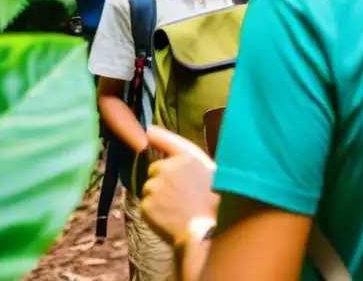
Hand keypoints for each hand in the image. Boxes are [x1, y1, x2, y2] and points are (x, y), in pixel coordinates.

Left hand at [140, 125, 219, 246]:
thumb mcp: (210, 172)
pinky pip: (147, 205)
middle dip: (162, 178)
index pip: (163, 137)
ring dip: (158, 195)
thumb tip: (174, 159)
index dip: (153, 134)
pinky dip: (154, 211)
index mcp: (186, 155)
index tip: (146, 131)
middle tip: (178, 193)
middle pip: (155, 169)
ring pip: (150, 188)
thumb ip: (190, 162)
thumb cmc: (216, 202)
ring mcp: (154, 185)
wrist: (208, 232)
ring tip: (176, 208)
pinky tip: (170, 217)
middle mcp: (167, 166)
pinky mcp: (146, 204)